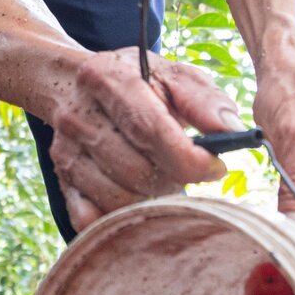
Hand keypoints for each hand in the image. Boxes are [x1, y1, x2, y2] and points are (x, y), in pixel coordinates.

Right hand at [42, 49, 237, 231]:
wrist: (74, 83)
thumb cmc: (135, 81)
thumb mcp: (173, 76)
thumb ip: (205, 101)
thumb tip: (233, 131)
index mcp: (109, 79)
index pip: (150, 130)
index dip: (188, 158)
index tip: (216, 168)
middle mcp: (79, 115)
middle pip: (135, 170)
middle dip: (173, 180)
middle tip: (187, 171)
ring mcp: (66, 150)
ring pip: (116, 198)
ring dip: (150, 199)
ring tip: (162, 179)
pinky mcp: (61, 178)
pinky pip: (89, 217)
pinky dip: (118, 218)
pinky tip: (136, 198)